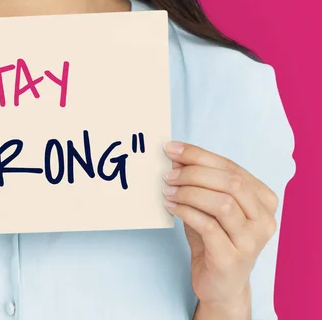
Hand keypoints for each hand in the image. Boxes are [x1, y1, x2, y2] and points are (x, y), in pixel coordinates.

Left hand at [162, 141, 278, 310]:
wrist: (220, 283)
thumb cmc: (214, 239)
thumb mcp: (207, 205)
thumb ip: (198, 181)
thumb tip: (176, 155)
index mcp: (263, 199)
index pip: (231, 167)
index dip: (199, 155)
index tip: (171, 148)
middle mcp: (264, 219)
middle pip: (231, 182)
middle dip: (194, 173)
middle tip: (168, 175)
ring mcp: (252, 241)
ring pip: (223, 203)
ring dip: (189, 192)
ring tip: (168, 191)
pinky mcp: (233, 258)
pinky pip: (208, 226)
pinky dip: (186, 211)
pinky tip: (171, 207)